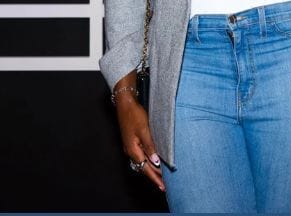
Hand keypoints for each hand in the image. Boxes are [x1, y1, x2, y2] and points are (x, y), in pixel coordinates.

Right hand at [114, 77, 164, 191]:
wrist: (125, 104)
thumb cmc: (134, 115)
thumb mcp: (145, 130)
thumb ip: (150, 146)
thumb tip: (155, 162)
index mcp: (133, 150)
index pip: (146, 169)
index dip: (155, 178)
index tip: (163, 187)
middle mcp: (131, 150)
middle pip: (144, 168)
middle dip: (154, 177)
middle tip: (165, 185)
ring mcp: (131, 147)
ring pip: (142, 163)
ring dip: (152, 170)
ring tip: (161, 177)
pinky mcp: (132, 142)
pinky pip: (142, 156)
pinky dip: (149, 162)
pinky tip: (154, 162)